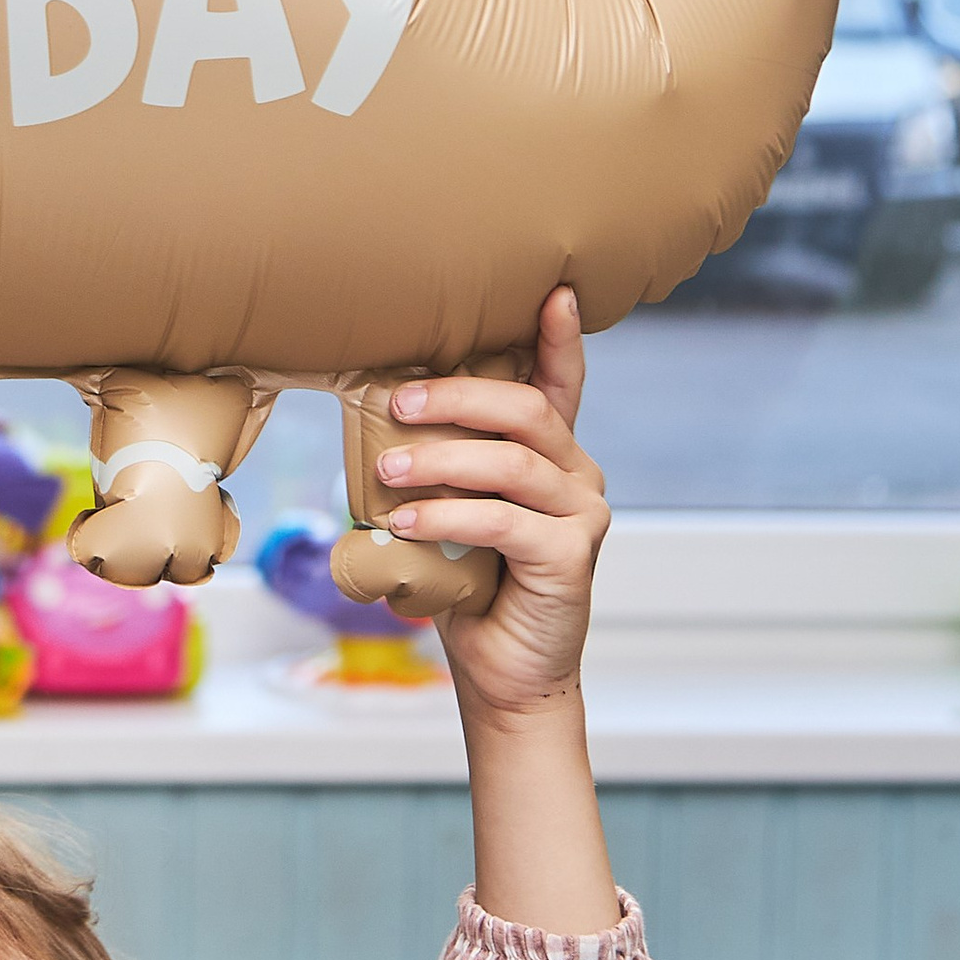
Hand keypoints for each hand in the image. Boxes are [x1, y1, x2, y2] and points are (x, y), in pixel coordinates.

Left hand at [374, 290, 609, 728]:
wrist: (501, 669)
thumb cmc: (470, 584)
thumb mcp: (451, 509)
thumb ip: (441, 464)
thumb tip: (378, 417)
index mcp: (550, 454)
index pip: (561, 382)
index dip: (558, 336)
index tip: (551, 290)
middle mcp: (577, 475)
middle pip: (526, 409)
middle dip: (457, 395)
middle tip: (396, 401)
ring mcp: (581, 515)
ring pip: (513, 462)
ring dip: (440, 458)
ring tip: (386, 467)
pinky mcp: (570, 557)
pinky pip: (504, 520)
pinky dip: (449, 515)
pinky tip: (407, 520)